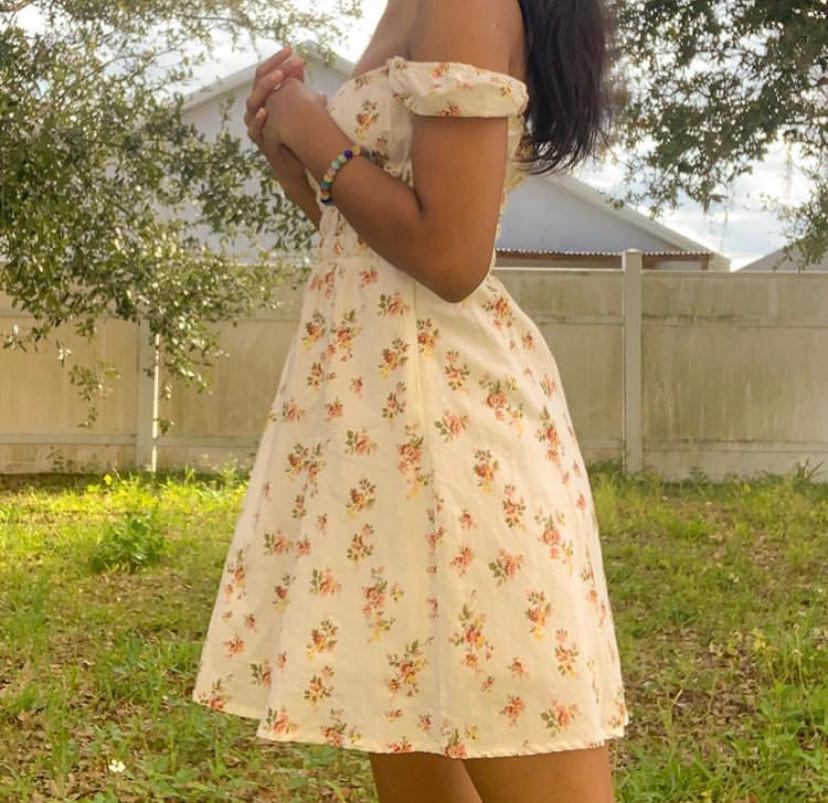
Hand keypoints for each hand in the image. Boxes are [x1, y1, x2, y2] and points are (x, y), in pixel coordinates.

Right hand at [245, 45, 314, 185]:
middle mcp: (258, 108)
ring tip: (278, 77)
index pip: (266, 72)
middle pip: (258, 82)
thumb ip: (297, 86)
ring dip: (265, 88)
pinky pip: (254, 129)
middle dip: (273, 70)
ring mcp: (256, 124)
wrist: (297, 164)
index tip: (292, 50)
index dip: (277, 60)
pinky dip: (258, 120)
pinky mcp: (259, 142)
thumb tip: (299, 63)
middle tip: (287, 63)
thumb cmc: (297, 134)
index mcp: (266, 97)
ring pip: (253, 102)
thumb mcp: (300, 106)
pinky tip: (265, 111)